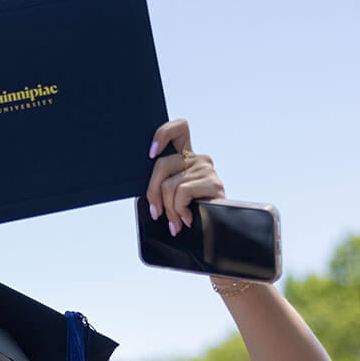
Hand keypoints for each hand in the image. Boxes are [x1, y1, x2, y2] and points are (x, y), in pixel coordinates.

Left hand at [144, 119, 224, 235]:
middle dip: (153, 193)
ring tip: (175, 222)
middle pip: (162, 164)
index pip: (179, 128)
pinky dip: (179, 210)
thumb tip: (146, 191)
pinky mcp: (213, 183)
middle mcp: (198, 159)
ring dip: (168, 209)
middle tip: (157, 213)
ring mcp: (206, 169)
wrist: (213, 232)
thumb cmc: (190, 214)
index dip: (163, 134)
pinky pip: (182, 193)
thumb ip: (161, 184)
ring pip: (169, 185)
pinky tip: (187, 218)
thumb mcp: (171, 196)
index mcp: (187, 158)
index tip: (151, 153)